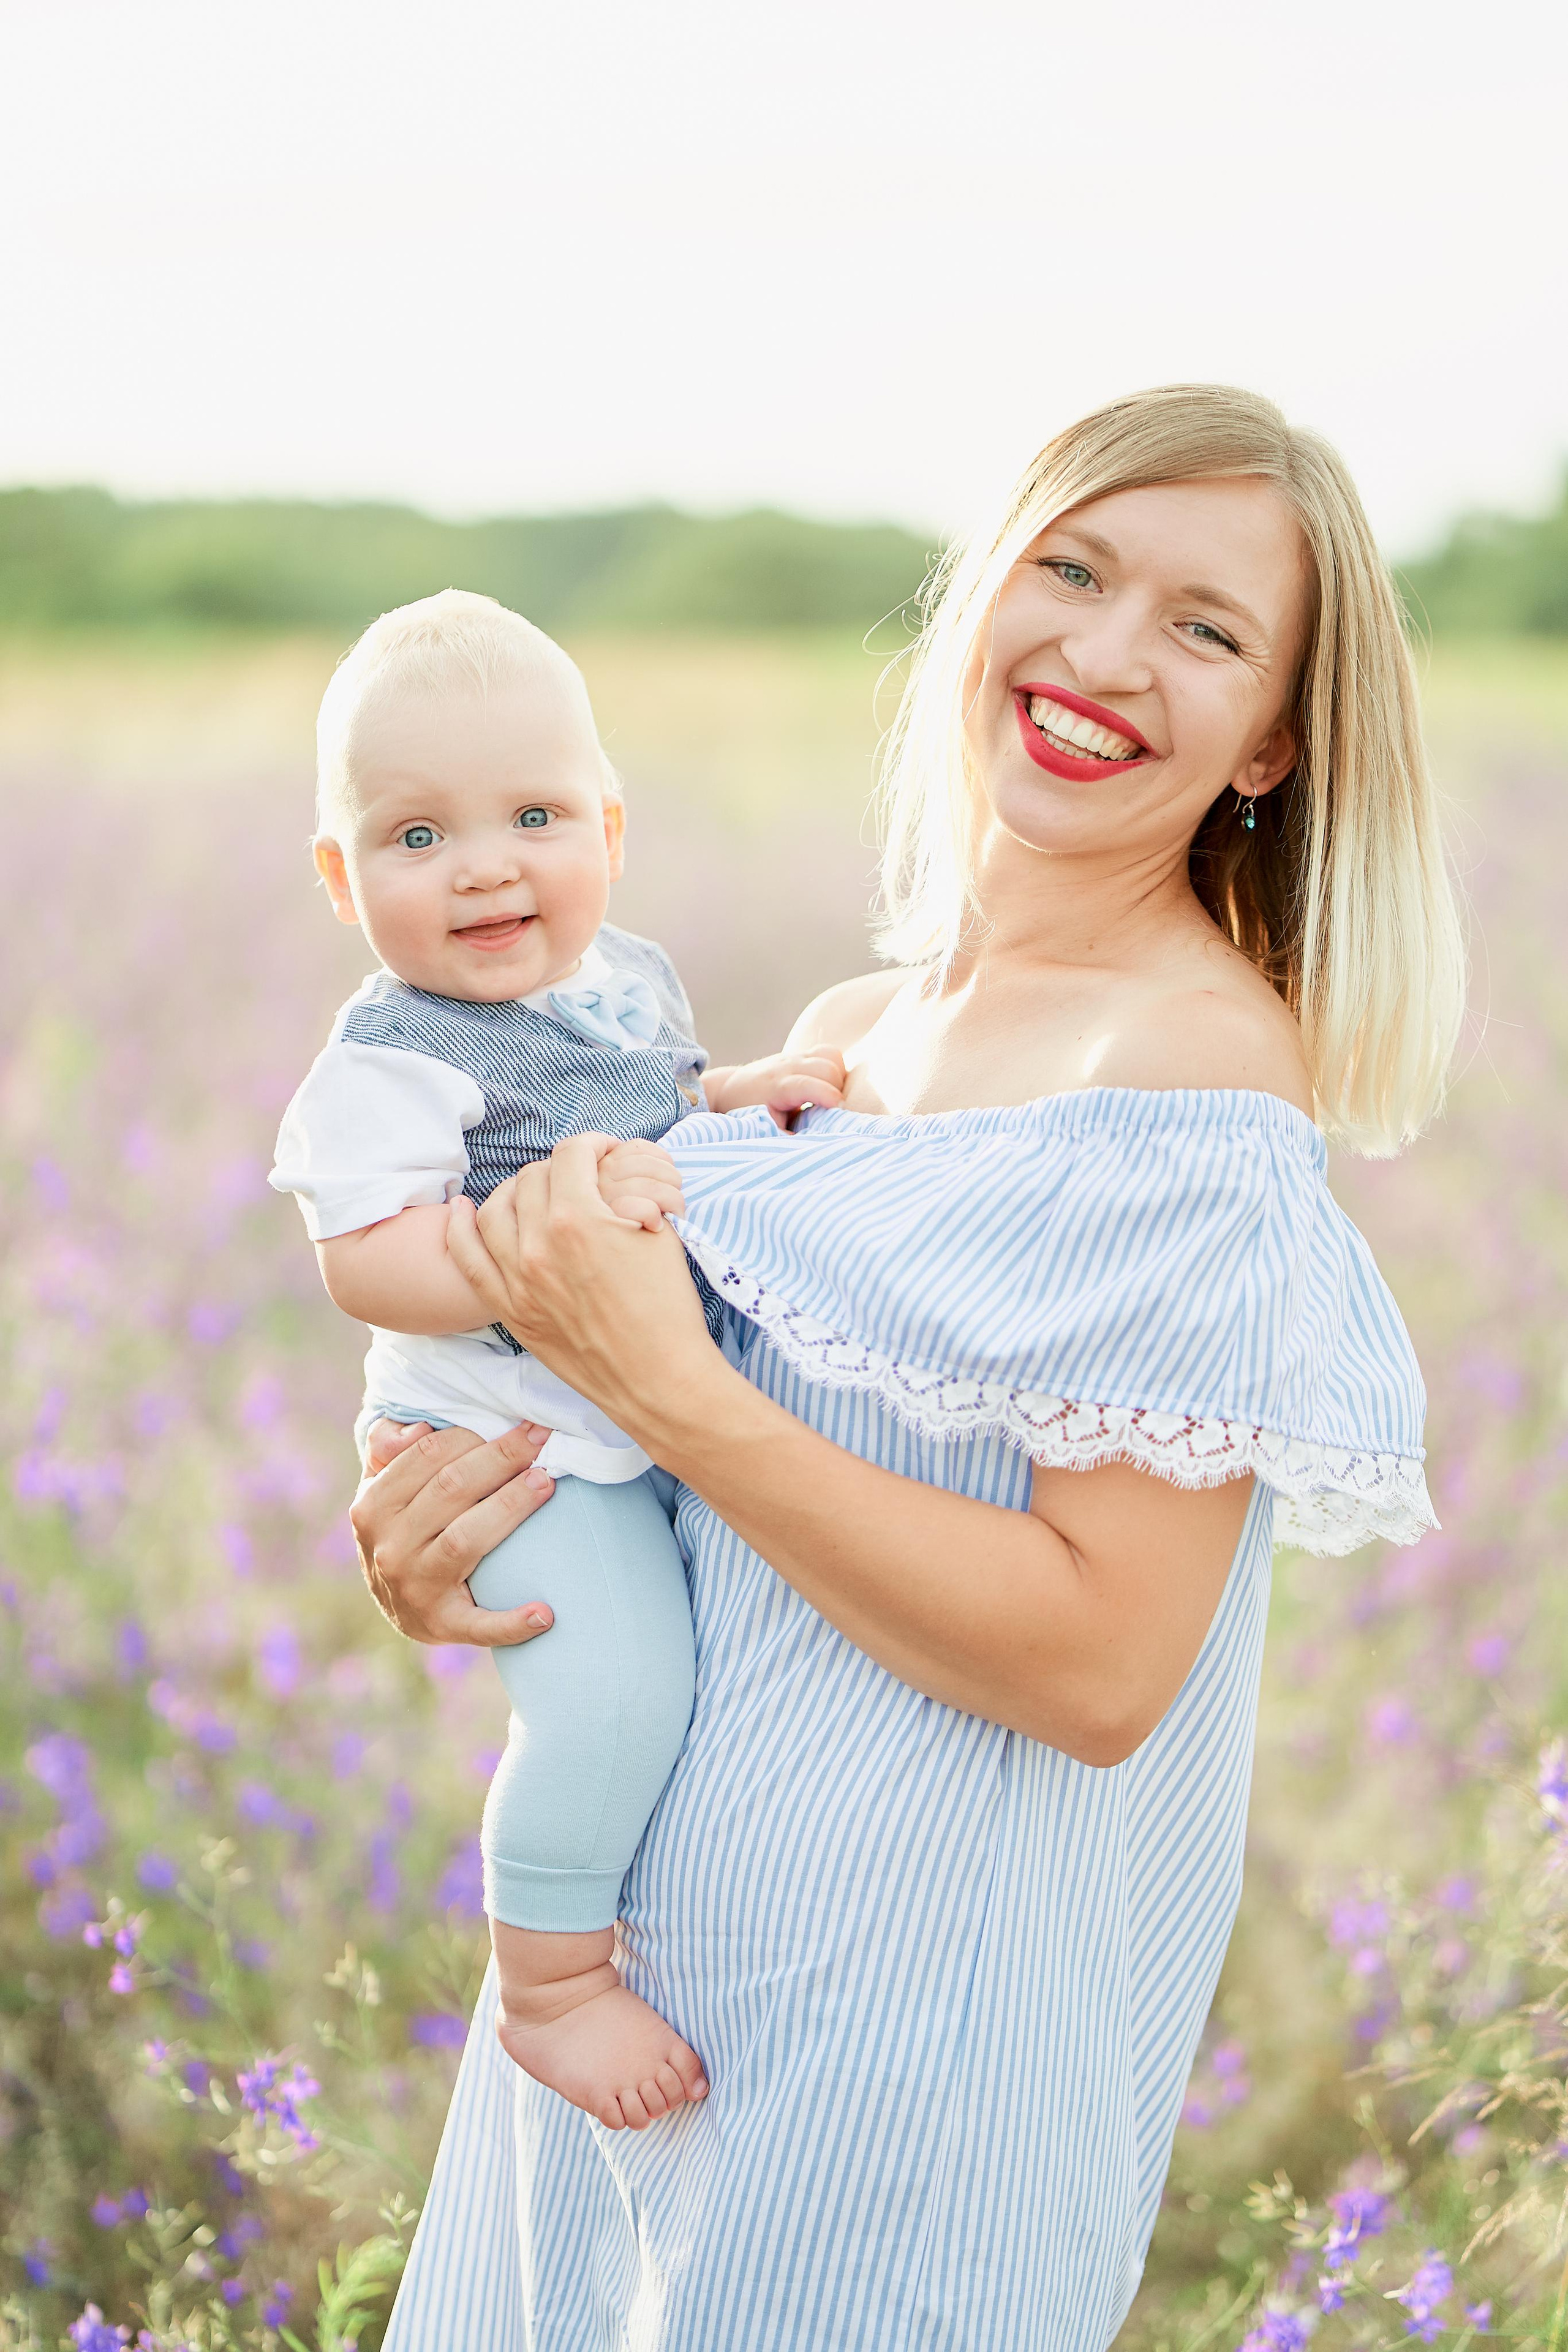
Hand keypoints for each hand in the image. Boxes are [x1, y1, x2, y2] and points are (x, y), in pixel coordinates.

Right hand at [349, 1420, 558, 1646]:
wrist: (399, 1607)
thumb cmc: (401, 1529)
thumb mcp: (381, 1486)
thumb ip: (388, 1446)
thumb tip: (420, 1428)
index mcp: (373, 1507)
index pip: (427, 1456)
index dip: (473, 1434)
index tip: (514, 1424)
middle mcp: (390, 1547)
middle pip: (451, 1489)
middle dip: (501, 1458)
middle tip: (541, 1440)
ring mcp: (416, 1588)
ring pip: (467, 1539)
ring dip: (510, 1508)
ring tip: (545, 1484)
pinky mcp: (444, 1625)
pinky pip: (480, 1625)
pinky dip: (512, 1623)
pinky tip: (545, 1614)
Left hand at [445, 1138, 723, 1442]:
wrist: (657, 1379)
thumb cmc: (668, 1310)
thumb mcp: (660, 1236)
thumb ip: (628, 1195)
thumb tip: (609, 1174)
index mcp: (578, 1218)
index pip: (571, 1155)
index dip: (592, 1145)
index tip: (604, 1152)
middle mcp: (538, 1245)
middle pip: (533, 1178)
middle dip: (561, 1170)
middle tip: (581, 1179)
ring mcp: (518, 1280)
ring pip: (495, 1209)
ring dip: (516, 1191)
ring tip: (535, 1192)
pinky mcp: (511, 1310)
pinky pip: (468, 1259)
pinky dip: (460, 1229)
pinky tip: (464, 1211)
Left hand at [706, 1048, 845, 1126]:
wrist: (732, 1088)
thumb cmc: (749, 1111)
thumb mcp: (765, 1128)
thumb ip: (788, 1136)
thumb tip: (815, 1144)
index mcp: (778, 1086)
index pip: (808, 1084)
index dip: (829, 1097)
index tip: (841, 1113)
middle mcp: (788, 1066)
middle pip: (827, 1068)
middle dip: (837, 1090)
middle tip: (830, 1109)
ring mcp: (795, 1056)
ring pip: (832, 1056)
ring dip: (839, 1078)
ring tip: (828, 1097)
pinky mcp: (802, 1053)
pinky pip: (830, 1053)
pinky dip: (836, 1068)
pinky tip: (827, 1085)